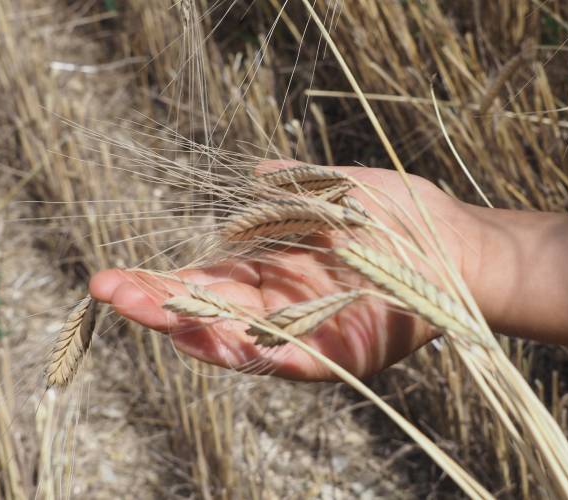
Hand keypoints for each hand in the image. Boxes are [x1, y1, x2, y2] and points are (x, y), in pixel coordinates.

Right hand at [89, 162, 481, 380]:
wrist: (463, 248)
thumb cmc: (404, 215)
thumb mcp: (340, 189)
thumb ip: (294, 187)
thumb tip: (256, 173)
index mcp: (273, 269)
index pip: (206, 280)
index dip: (162, 281)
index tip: (117, 275)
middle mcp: (279, 307)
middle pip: (206, 312)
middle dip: (155, 304)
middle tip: (105, 289)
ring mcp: (304, 335)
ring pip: (231, 339)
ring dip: (183, 326)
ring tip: (137, 308)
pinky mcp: (333, 358)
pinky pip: (280, 359)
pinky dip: (241, 350)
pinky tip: (200, 335)